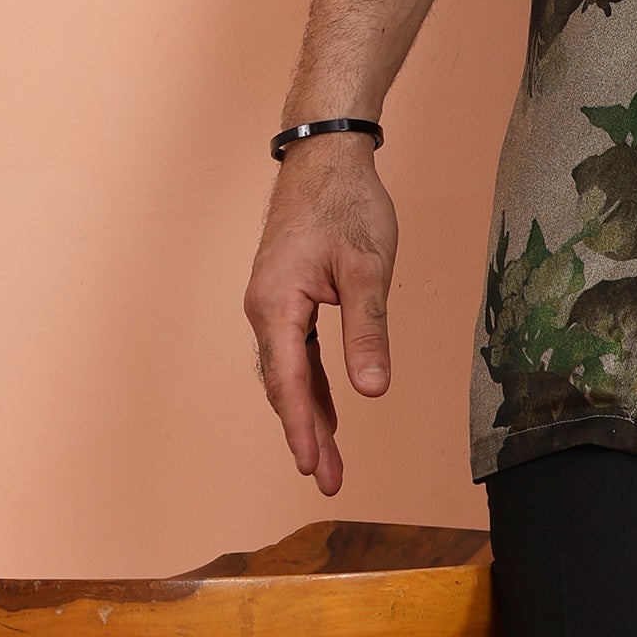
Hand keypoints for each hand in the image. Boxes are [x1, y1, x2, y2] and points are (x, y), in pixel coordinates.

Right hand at [242, 134, 398, 498]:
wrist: (325, 155)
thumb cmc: (347, 204)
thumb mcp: (368, 268)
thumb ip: (367, 331)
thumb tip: (372, 391)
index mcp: (276, 305)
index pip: (289, 381)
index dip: (302, 427)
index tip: (313, 467)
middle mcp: (264, 309)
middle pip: (285, 385)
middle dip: (306, 434)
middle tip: (327, 481)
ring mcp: (273, 303)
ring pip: (289, 371)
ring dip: (308, 414)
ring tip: (327, 460)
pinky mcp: (287, 295)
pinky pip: (296, 351)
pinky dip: (311, 383)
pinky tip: (329, 409)